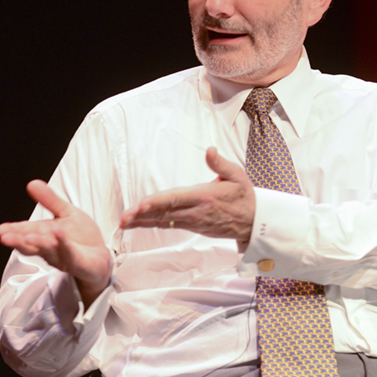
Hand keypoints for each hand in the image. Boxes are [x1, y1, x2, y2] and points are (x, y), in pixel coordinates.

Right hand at [0, 180, 112, 304]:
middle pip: (32, 245)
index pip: (26, 233)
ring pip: (49, 251)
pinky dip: (64, 247)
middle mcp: (50, 249)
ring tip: (29, 236)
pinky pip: (70, 256)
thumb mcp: (66, 213)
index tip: (0, 230)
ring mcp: (63, 258)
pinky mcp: (79, 264)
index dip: (14, 231)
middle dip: (18, 241)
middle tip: (5, 237)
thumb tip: (32, 183)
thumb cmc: (81, 236)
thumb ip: (50, 200)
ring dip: (39, 243)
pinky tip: (59, 238)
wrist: (101, 257)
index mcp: (45, 235)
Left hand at [120, 147, 255, 244]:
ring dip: (142, 222)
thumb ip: (221, 164)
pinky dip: (151, 224)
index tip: (141, 204)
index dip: (157, 202)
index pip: (176, 199)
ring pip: (163, 221)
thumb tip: (209, 150)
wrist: (253, 222)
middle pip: (164, 213)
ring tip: (123, 222)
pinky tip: (138, 223)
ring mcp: (193, 221)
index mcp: (204, 196)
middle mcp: (195, 211)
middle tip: (123, 218)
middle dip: (142, 215)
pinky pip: (168, 225)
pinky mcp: (192, 227)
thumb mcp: (237, 176)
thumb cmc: (244, 196)